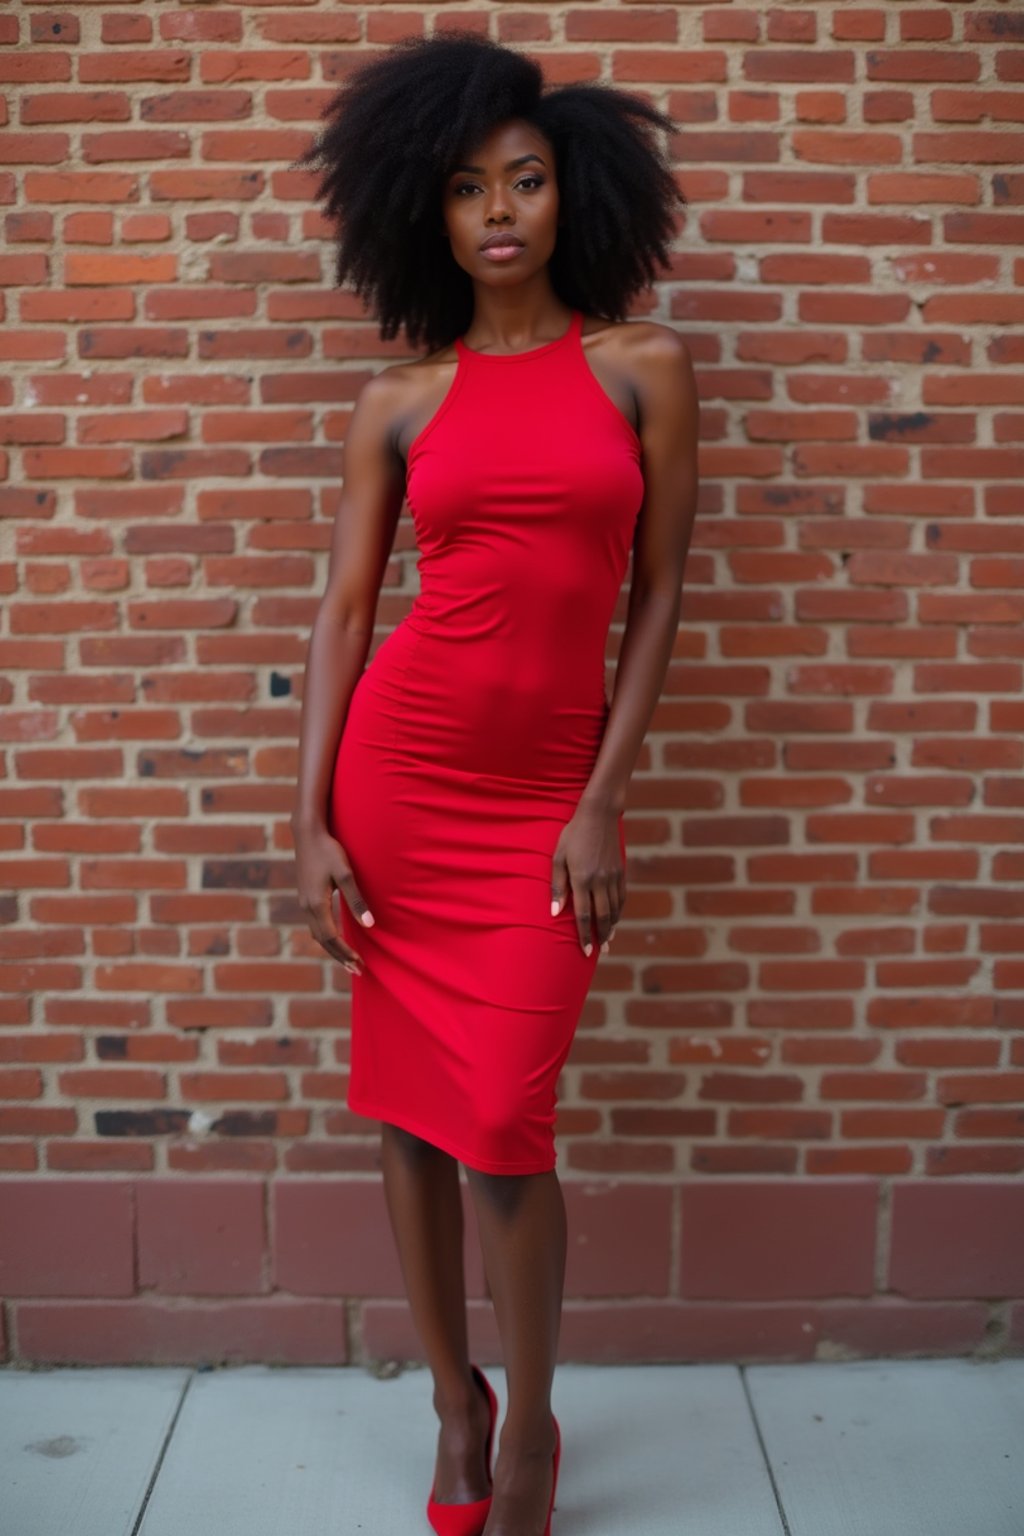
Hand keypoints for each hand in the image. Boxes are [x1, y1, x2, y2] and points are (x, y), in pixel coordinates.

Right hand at [293, 823, 373, 975]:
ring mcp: (304, 902)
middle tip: (357, 970)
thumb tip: (370, 925)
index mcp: (316, 905)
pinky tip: (336, 938)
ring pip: (317, 934)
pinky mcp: (306, 897)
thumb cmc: (328, 851)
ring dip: (333, 948)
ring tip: (348, 959)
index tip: (360, 964)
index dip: (346, 953)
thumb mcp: (345, 874)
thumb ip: (356, 900)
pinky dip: (326, 937)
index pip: (332, 938)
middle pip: (323, 941)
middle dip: (340, 956)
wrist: (307, 834)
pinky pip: (315, 925)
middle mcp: (307, 907)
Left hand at [550, 800, 624, 955]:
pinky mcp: (620, 871)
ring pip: (615, 909)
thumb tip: (555, 912)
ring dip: (611, 926)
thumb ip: (557, 886)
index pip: (583, 914)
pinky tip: (615, 918)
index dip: (584, 934)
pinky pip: (621, 897)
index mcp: (582, 879)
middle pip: (602, 916)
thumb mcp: (558, 857)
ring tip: (608, 940)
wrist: (598, 815)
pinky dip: (619, 911)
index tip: (585, 950)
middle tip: (599, 951)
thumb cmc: (572, 835)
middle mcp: (600, 881)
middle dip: (601, 936)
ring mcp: (613, 876)